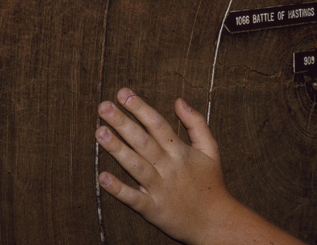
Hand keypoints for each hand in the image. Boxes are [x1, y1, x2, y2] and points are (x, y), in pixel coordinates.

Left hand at [95, 88, 236, 243]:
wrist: (216, 223)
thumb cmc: (211, 183)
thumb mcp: (211, 149)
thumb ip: (196, 122)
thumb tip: (179, 100)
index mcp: (181, 152)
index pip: (157, 124)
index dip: (140, 107)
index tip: (123, 93)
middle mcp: (169, 168)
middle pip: (143, 141)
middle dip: (123, 122)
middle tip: (103, 106)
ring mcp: (160, 189)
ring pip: (136, 166)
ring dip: (117, 149)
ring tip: (100, 132)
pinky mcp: (153, 210)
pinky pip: (133, 198)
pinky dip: (118, 189)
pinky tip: (102, 177)